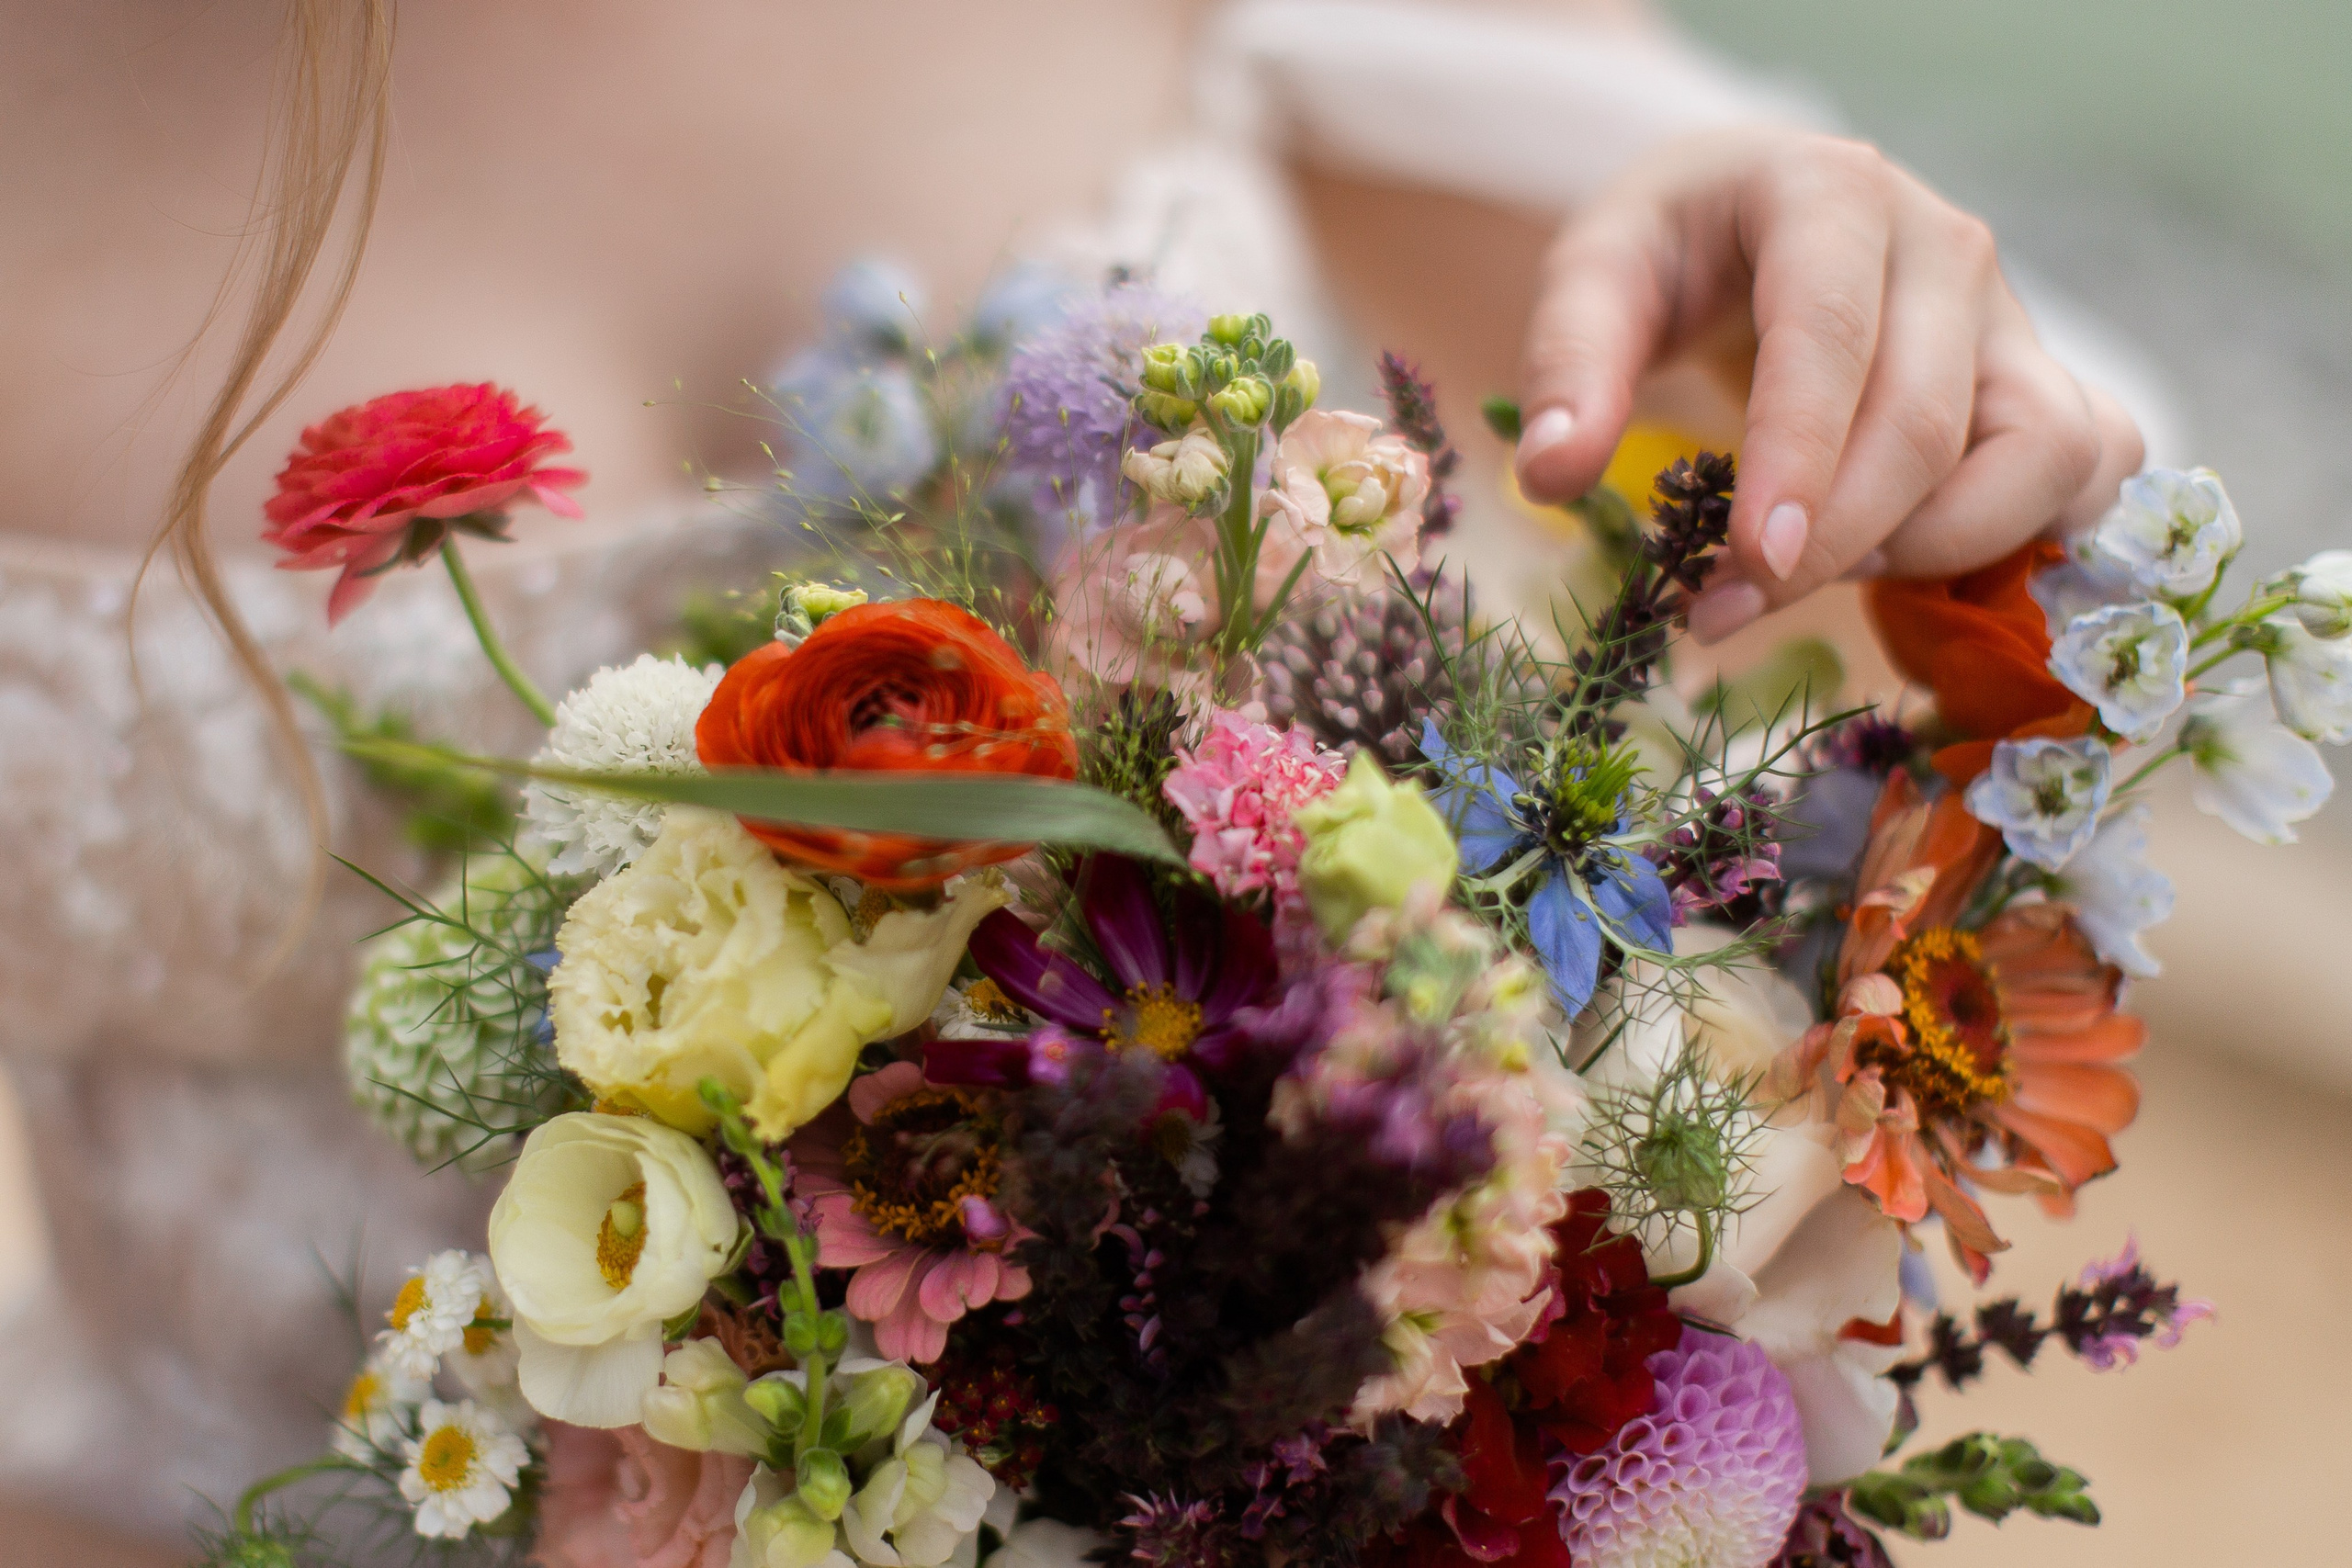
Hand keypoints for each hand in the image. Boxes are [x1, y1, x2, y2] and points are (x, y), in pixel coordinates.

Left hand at [1514, 128, 2143, 642]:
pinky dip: (2027, 532)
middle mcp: (1945, 247)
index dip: (1799, 461)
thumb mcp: (1597, 276)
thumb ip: (1568, 368)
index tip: (1752, 562)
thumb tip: (1553, 476)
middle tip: (1720, 610)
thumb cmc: (1676, 252)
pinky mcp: (2040, 379)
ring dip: (1936, 548)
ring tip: (1817, 577)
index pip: (1832, 337)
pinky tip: (1913, 569)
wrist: (1752, 216)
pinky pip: (2094, 465)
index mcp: (1831, 193)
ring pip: (2043, 453)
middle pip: (1927, 423)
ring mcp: (2010, 317)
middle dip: (1833, 542)